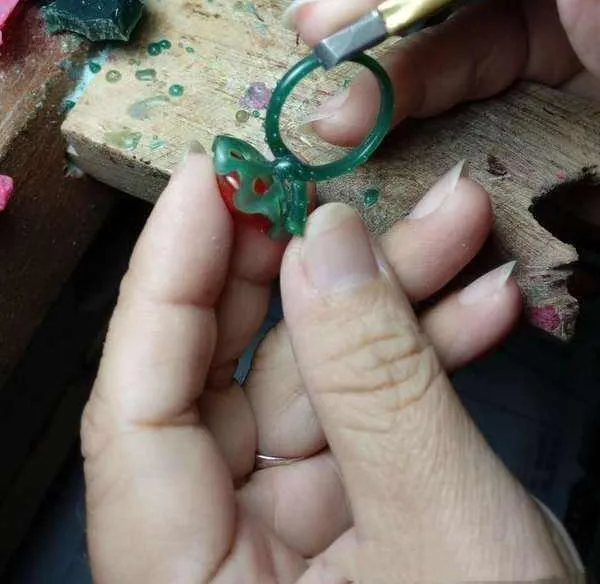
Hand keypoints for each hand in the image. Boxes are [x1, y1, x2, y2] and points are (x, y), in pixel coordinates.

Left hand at [82, 151, 568, 581]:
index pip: (135, 408)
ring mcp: (284, 545)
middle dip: (290, 271)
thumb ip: (377, 381)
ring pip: (312, 389)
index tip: (211, 181)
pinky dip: (422, 363)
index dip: (167, 279)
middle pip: (224, 382)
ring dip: (388, 303)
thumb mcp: (445, 530)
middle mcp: (215, 565)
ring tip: (451, 224)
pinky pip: (366, 426)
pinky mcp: (348, 532)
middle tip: (329, 188)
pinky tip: (477, 307)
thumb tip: (324, 244)